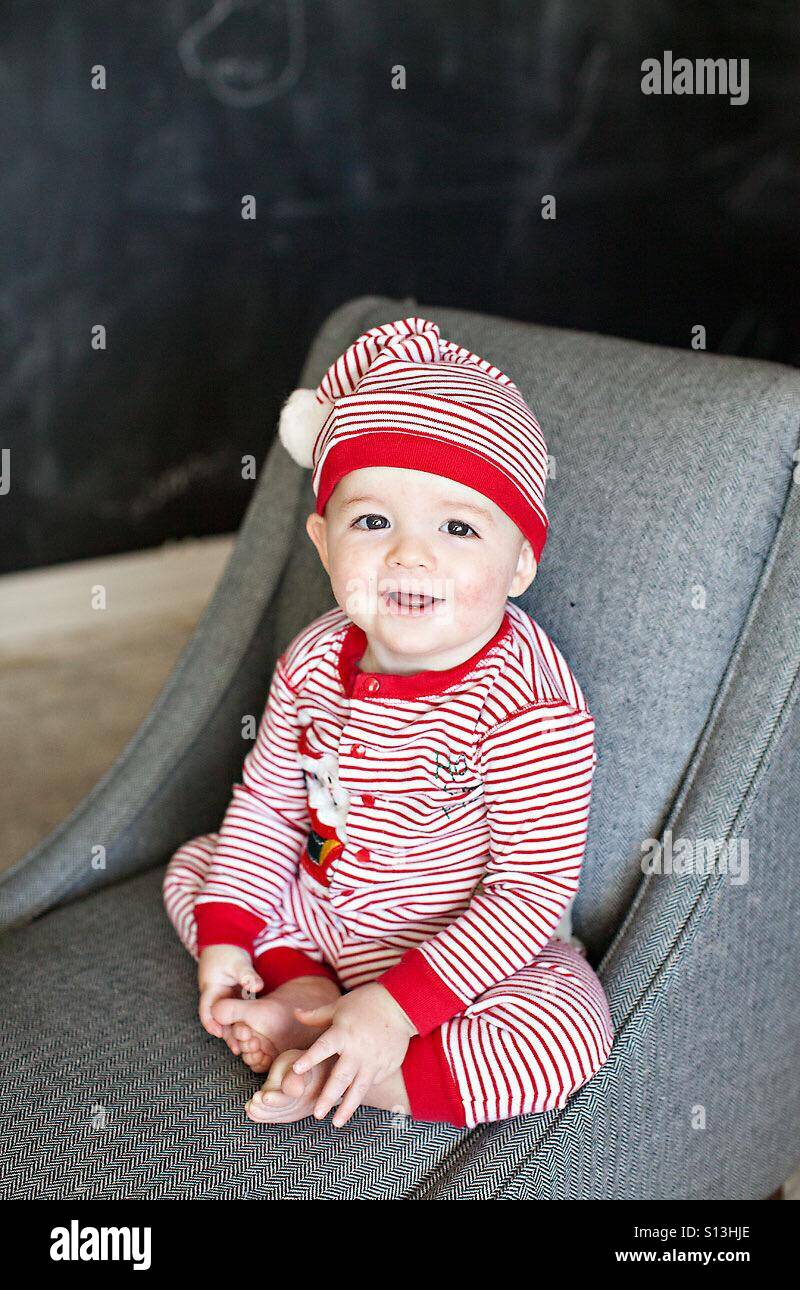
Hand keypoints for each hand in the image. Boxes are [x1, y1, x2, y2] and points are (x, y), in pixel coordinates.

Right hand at [198, 945, 263, 1038]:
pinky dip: (242, 1022)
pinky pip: (237, 1012)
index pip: (207, 1010)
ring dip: (235, 1031)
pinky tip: (251, 1033)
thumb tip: (257, 986)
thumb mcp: (237, 961)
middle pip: (218, 1019)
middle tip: (238, 1049)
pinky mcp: (234, 996)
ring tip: (245, 1047)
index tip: (220, 1034)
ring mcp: (225, 997)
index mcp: (210, 989)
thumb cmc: (227, 950)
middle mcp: (216, 996)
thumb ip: (247, 974)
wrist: (226, 940)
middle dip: (226, 1034)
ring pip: (228, 1018)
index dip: (211, 1023)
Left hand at [292, 983, 415, 1126]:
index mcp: (343, 1033)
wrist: (400, 1005)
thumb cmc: (365, 1003)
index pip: (323, 1048)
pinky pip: (372, 1082)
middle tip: (317, 1114)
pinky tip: (353, 1101)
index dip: (310, 1058)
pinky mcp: (386, 1067)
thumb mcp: (339, 1006)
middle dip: (328, 1097)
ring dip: (347, 1107)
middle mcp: (358, 1050)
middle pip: (341, 1078)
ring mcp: (374, 1061)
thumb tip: (294, 1013)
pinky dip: (361, 1092)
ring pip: (359, 1089)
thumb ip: (316, 1016)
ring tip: (336, 1123)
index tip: (296, 1070)